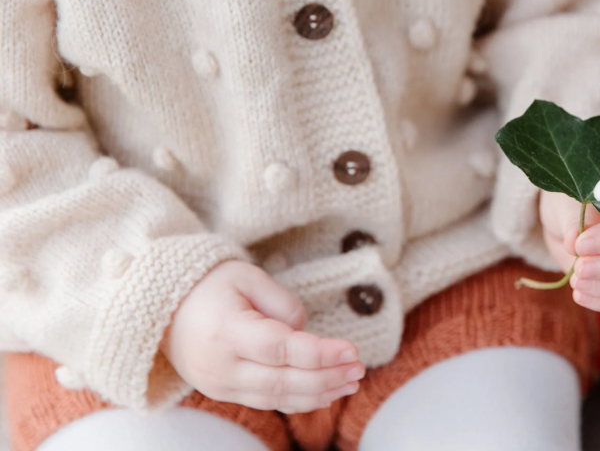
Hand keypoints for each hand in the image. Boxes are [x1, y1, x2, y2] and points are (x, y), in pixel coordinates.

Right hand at [162, 261, 363, 413]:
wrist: (161, 309)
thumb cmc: (209, 285)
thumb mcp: (247, 277)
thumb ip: (282, 303)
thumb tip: (305, 333)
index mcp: (227, 332)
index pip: (282, 349)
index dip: (321, 353)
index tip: (353, 350)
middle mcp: (221, 366)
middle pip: (284, 380)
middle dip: (327, 377)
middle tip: (360, 368)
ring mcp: (220, 384)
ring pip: (278, 397)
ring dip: (319, 392)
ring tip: (352, 382)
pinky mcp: (223, 393)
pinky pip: (267, 401)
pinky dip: (299, 400)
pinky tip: (327, 393)